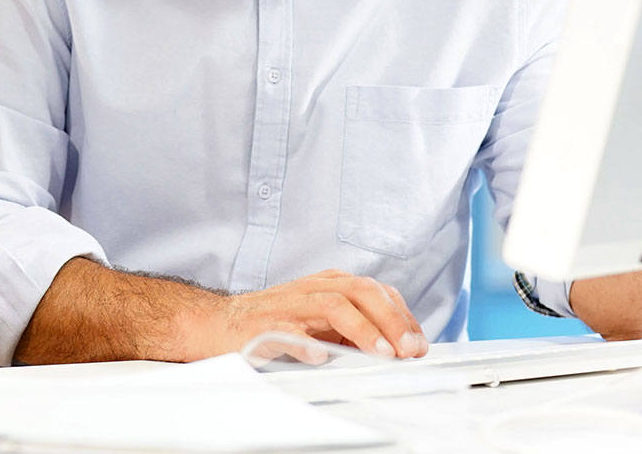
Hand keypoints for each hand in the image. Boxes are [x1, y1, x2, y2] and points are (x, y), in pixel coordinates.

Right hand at [208, 268, 428, 363]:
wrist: (222, 323)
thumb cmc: (278, 322)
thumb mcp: (322, 322)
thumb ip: (354, 329)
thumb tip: (395, 349)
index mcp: (332, 284)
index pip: (377, 291)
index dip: (402, 315)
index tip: (419, 343)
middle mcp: (316, 287)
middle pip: (362, 291)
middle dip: (390, 320)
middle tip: (408, 349)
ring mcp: (292, 304)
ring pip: (334, 305)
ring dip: (362, 329)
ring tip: (381, 353)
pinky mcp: (266, 324)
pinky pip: (290, 331)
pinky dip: (307, 343)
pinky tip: (321, 357)